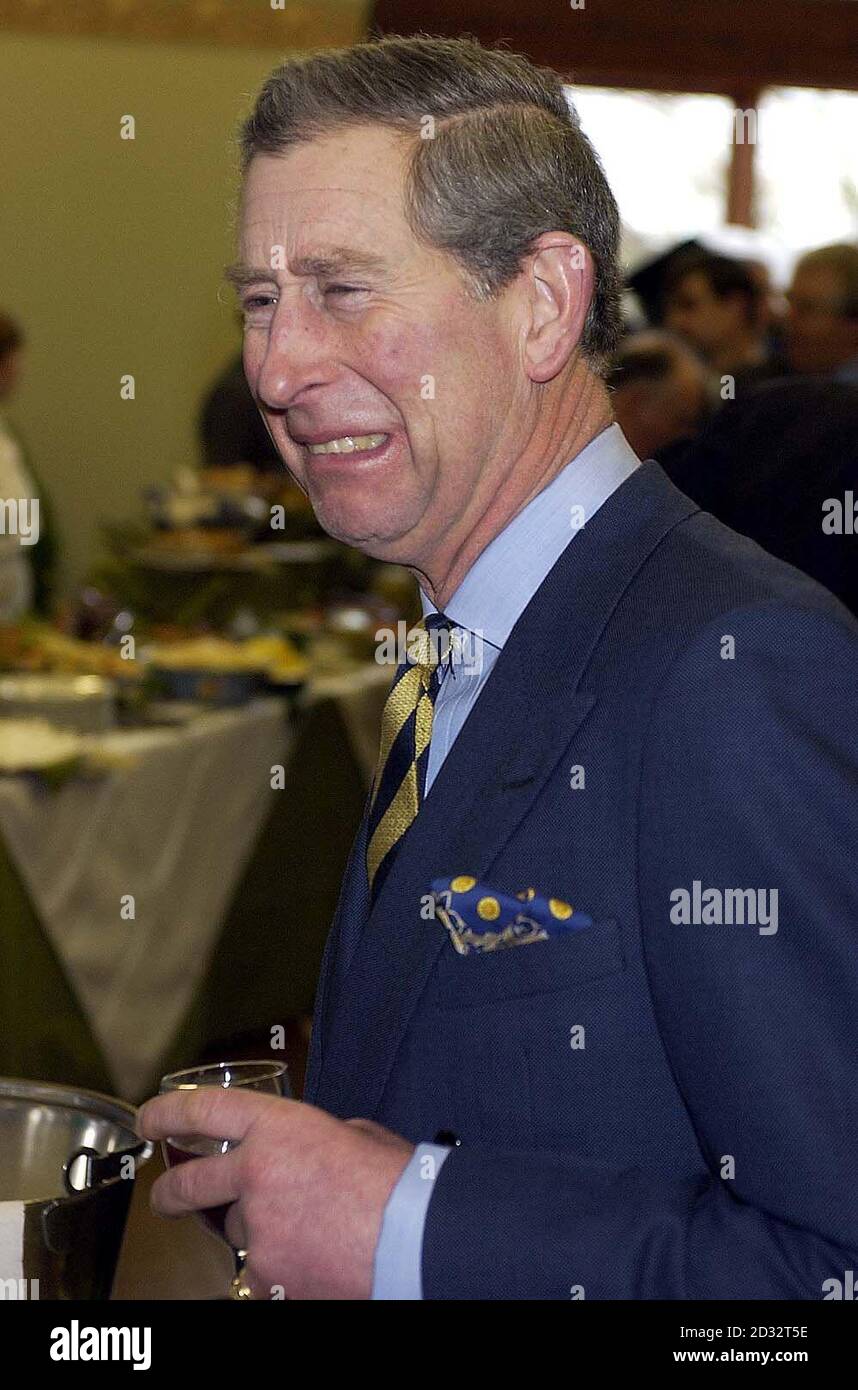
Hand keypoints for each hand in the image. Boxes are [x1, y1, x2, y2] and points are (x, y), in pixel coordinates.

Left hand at [137, 1091, 413, 1298]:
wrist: (415, 1237)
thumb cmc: (397, 1183)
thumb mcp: (354, 1135)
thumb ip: (316, 1137)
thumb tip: (306, 1150)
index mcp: (278, 1129)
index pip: (202, 1111)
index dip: (166, 1113)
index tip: (150, 1120)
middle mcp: (257, 1175)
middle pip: (188, 1183)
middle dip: (169, 1192)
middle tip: (166, 1195)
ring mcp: (259, 1229)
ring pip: (237, 1232)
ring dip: (259, 1231)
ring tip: (305, 1230)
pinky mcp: (268, 1275)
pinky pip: (261, 1270)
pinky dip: (280, 1266)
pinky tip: (313, 1257)